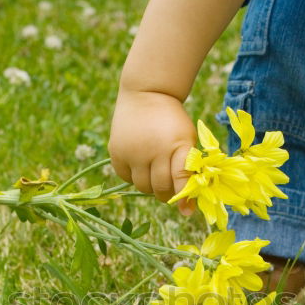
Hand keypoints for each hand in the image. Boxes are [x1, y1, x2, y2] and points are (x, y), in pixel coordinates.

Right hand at [108, 90, 195, 214]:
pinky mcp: (116, 152)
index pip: (179, 179)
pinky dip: (135, 176)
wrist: (147, 93)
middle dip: (166, 192)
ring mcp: (131, 152)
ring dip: (150, 185)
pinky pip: (126, 178)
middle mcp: (151, 150)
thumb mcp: (186, 140)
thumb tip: (187, 210)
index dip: (184, 197)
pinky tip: (140, 163)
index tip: (187, 210)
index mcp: (175, 146)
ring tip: (155, 170)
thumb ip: (188, 171)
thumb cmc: (173, 122)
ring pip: (142, 187)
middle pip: (159, 189)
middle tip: (169, 184)